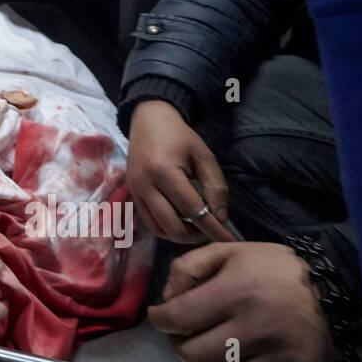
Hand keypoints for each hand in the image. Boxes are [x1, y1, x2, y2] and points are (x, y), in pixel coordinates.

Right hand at [127, 100, 233, 243]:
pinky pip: (149, 222)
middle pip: (172, 226)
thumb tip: (219, 218)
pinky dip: (167, 228)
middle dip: (196, 235)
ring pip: (159, 229)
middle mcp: (145, 185)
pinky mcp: (131, 195)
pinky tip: (181, 221)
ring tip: (197, 227)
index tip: (229, 239)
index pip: (192, 209)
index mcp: (164, 171)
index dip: (212, 227)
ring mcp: (135, 191)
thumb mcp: (204, 156)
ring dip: (181, 235)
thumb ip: (215, 187)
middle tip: (211, 230)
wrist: (148, 121)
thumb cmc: (179, 136)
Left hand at [148, 242, 333, 361]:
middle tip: (187, 335)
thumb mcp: (230, 252)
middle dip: (182, 346)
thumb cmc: (276, 269)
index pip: (178, 318)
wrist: (337, 288)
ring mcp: (279, 355)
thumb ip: (190, 267)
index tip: (162, 317)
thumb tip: (168, 298)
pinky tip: (247, 361)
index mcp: (236, 292)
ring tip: (220, 347)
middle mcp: (256, 327)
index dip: (160, 319)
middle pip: (194, 357)